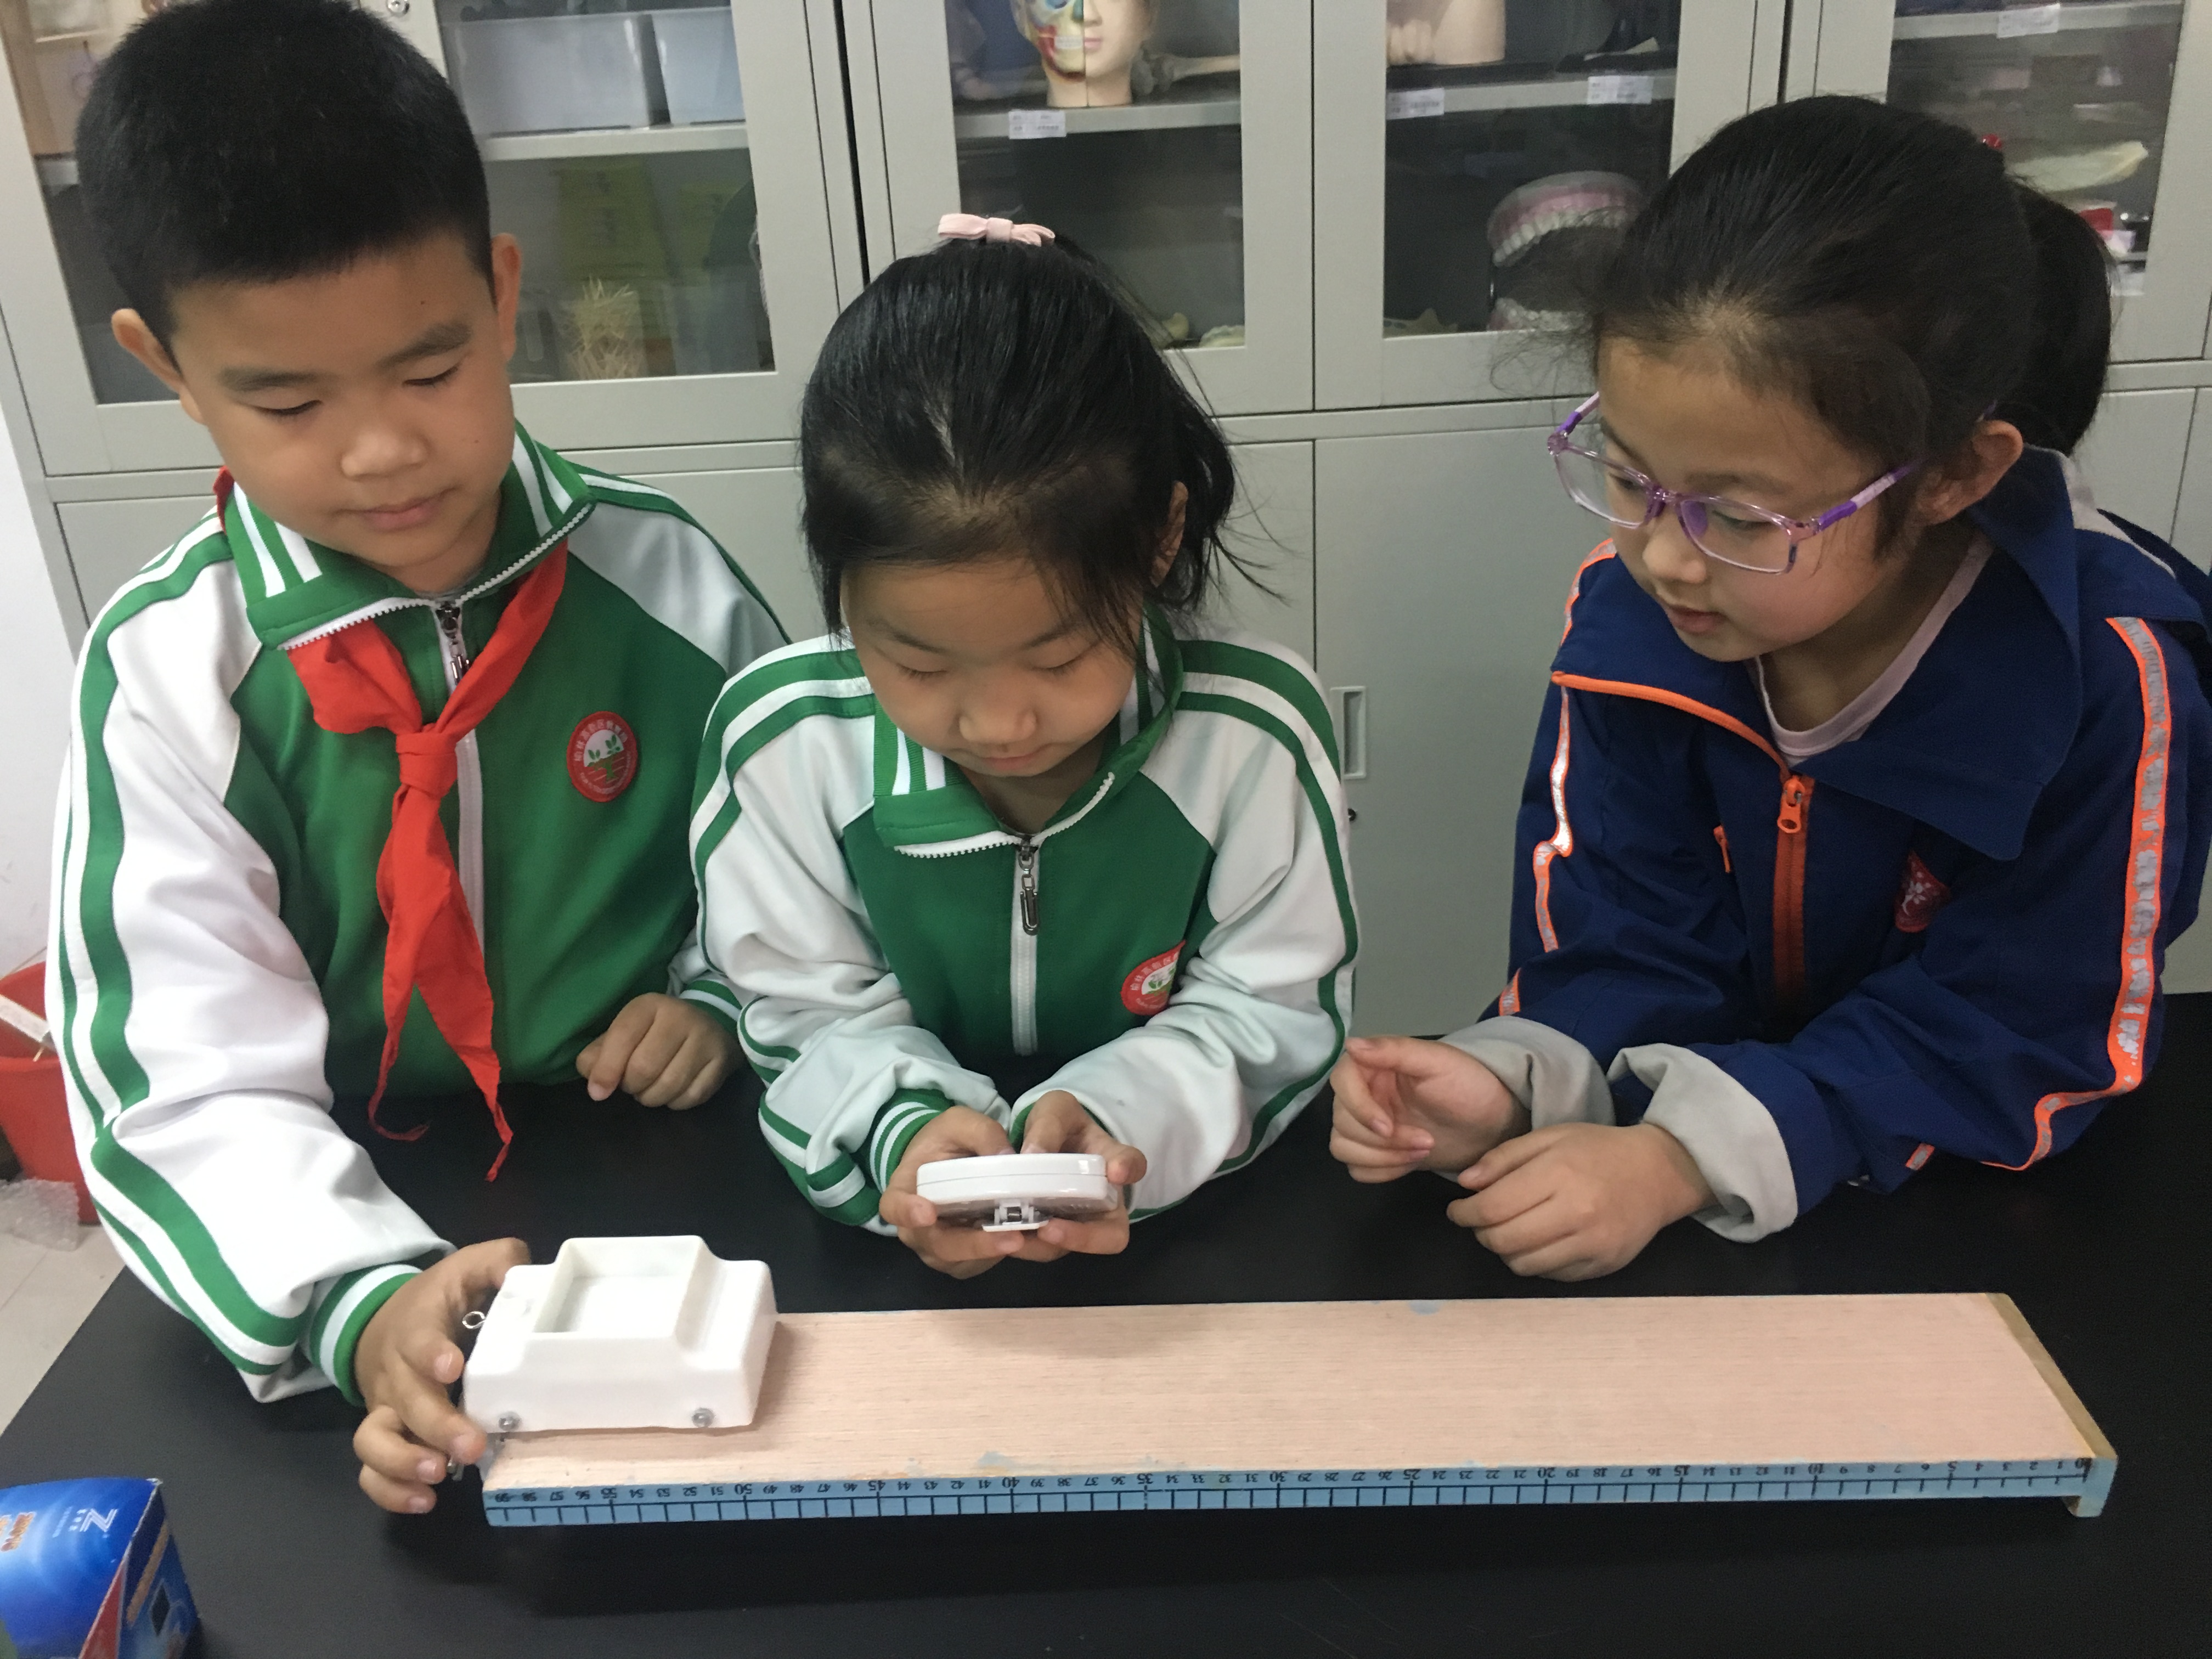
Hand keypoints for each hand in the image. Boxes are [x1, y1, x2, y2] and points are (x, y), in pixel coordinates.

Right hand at [351, 1238, 528, 1513]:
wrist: (383, 1321)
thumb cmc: (439, 1299)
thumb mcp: (467, 1268)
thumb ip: (498, 1261)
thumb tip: (521, 1272)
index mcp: (418, 1328)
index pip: (417, 1339)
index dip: (430, 1353)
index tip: (451, 1367)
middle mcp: (396, 1372)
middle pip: (405, 1402)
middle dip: (436, 1426)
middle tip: (471, 1446)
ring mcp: (385, 1408)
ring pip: (373, 1441)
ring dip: (404, 1462)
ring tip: (438, 1475)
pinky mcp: (384, 1435)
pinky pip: (370, 1469)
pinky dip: (389, 1490)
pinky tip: (423, 1501)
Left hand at [577, 993, 739, 1108]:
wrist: (709, 1025)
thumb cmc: (655, 1033)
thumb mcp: (624, 1033)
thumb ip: (599, 1055)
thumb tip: (595, 1086)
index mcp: (650, 1005)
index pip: (622, 1038)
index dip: (606, 1070)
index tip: (598, 1092)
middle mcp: (681, 1017)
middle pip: (644, 1068)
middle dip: (631, 1086)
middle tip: (632, 1085)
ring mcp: (705, 1039)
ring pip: (669, 1087)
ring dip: (652, 1098)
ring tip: (650, 1089)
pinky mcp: (722, 1061)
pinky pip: (692, 1097)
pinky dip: (675, 1102)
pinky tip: (672, 1092)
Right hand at [878, 1107, 1022, 1277]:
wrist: (948, 1161)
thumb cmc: (946, 1141)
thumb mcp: (961, 1123)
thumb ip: (981, 1133)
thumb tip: (1008, 1156)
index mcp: (903, 1192)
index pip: (894, 1207)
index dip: (907, 1213)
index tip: (926, 1213)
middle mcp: (916, 1228)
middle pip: (938, 1245)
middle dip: (975, 1244)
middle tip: (1012, 1237)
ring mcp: (938, 1248)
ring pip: (963, 1261)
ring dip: (996, 1254)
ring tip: (1031, 1239)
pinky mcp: (963, 1259)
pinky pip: (981, 1264)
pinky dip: (1006, 1255)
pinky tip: (1032, 1241)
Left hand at [1009, 1091, 1145, 1262]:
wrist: (1043, 1143)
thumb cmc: (1058, 1124)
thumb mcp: (1054, 1111)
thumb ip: (1048, 1126)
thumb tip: (1032, 1154)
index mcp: (1111, 1159)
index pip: (1132, 1163)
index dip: (1128, 1169)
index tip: (1117, 1171)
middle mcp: (1104, 1200)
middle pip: (1112, 1233)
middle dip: (1083, 1237)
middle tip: (1050, 1229)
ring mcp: (1081, 1222)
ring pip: (1074, 1248)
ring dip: (1045, 1246)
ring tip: (1015, 1235)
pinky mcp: (1054, 1235)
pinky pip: (1045, 1248)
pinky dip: (1025, 1246)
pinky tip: (1002, 1236)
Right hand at [1329, 1036, 1527, 1183]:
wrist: (1492, 1123)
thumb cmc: (1469, 1086)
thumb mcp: (1438, 1062)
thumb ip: (1395, 1050)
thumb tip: (1351, 1044)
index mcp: (1374, 1065)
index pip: (1341, 1081)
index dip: (1359, 1107)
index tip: (1388, 1126)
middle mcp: (1364, 1093)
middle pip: (1341, 1120)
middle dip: (1382, 1140)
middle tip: (1425, 1141)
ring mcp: (1368, 1125)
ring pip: (1343, 1147)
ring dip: (1380, 1157)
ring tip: (1422, 1152)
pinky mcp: (1376, 1152)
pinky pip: (1357, 1168)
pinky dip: (1381, 1171)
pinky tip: (1410, 1162)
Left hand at [1449, 1123, 1713, 1280]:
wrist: (1658, 1174)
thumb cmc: (1597, 1150)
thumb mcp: (1549, 1137)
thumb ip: (1504, 1158)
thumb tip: (1465, 1184)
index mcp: (1558, 1174)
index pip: (1492, 1207)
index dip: (1465, 1213)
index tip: (1458, 1209)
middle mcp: (1576, 1213)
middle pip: (1503, 1241)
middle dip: (1481, 1233)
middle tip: (1480, 1221)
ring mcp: (1592, 1244)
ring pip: (1524, 1265)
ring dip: (1505, 1251)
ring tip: (1508, 1231)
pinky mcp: (1603, 1266)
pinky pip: (1551, 1276)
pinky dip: (1535, 1262)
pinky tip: (1539, 1242)